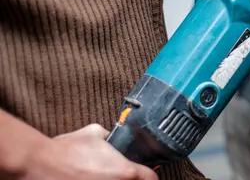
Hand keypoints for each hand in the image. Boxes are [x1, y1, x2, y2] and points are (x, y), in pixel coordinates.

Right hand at [22, 124, 157, 179]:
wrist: (40, 164)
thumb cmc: (67, 149)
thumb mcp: (95, 133)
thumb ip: (109, 136)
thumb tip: (111, 137)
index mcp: (125, 171)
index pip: (151, 178)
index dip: (150, 174)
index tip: (146, 173)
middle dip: (131, 179)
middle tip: (122, 174)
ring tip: (104, 176)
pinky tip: (91, 179)